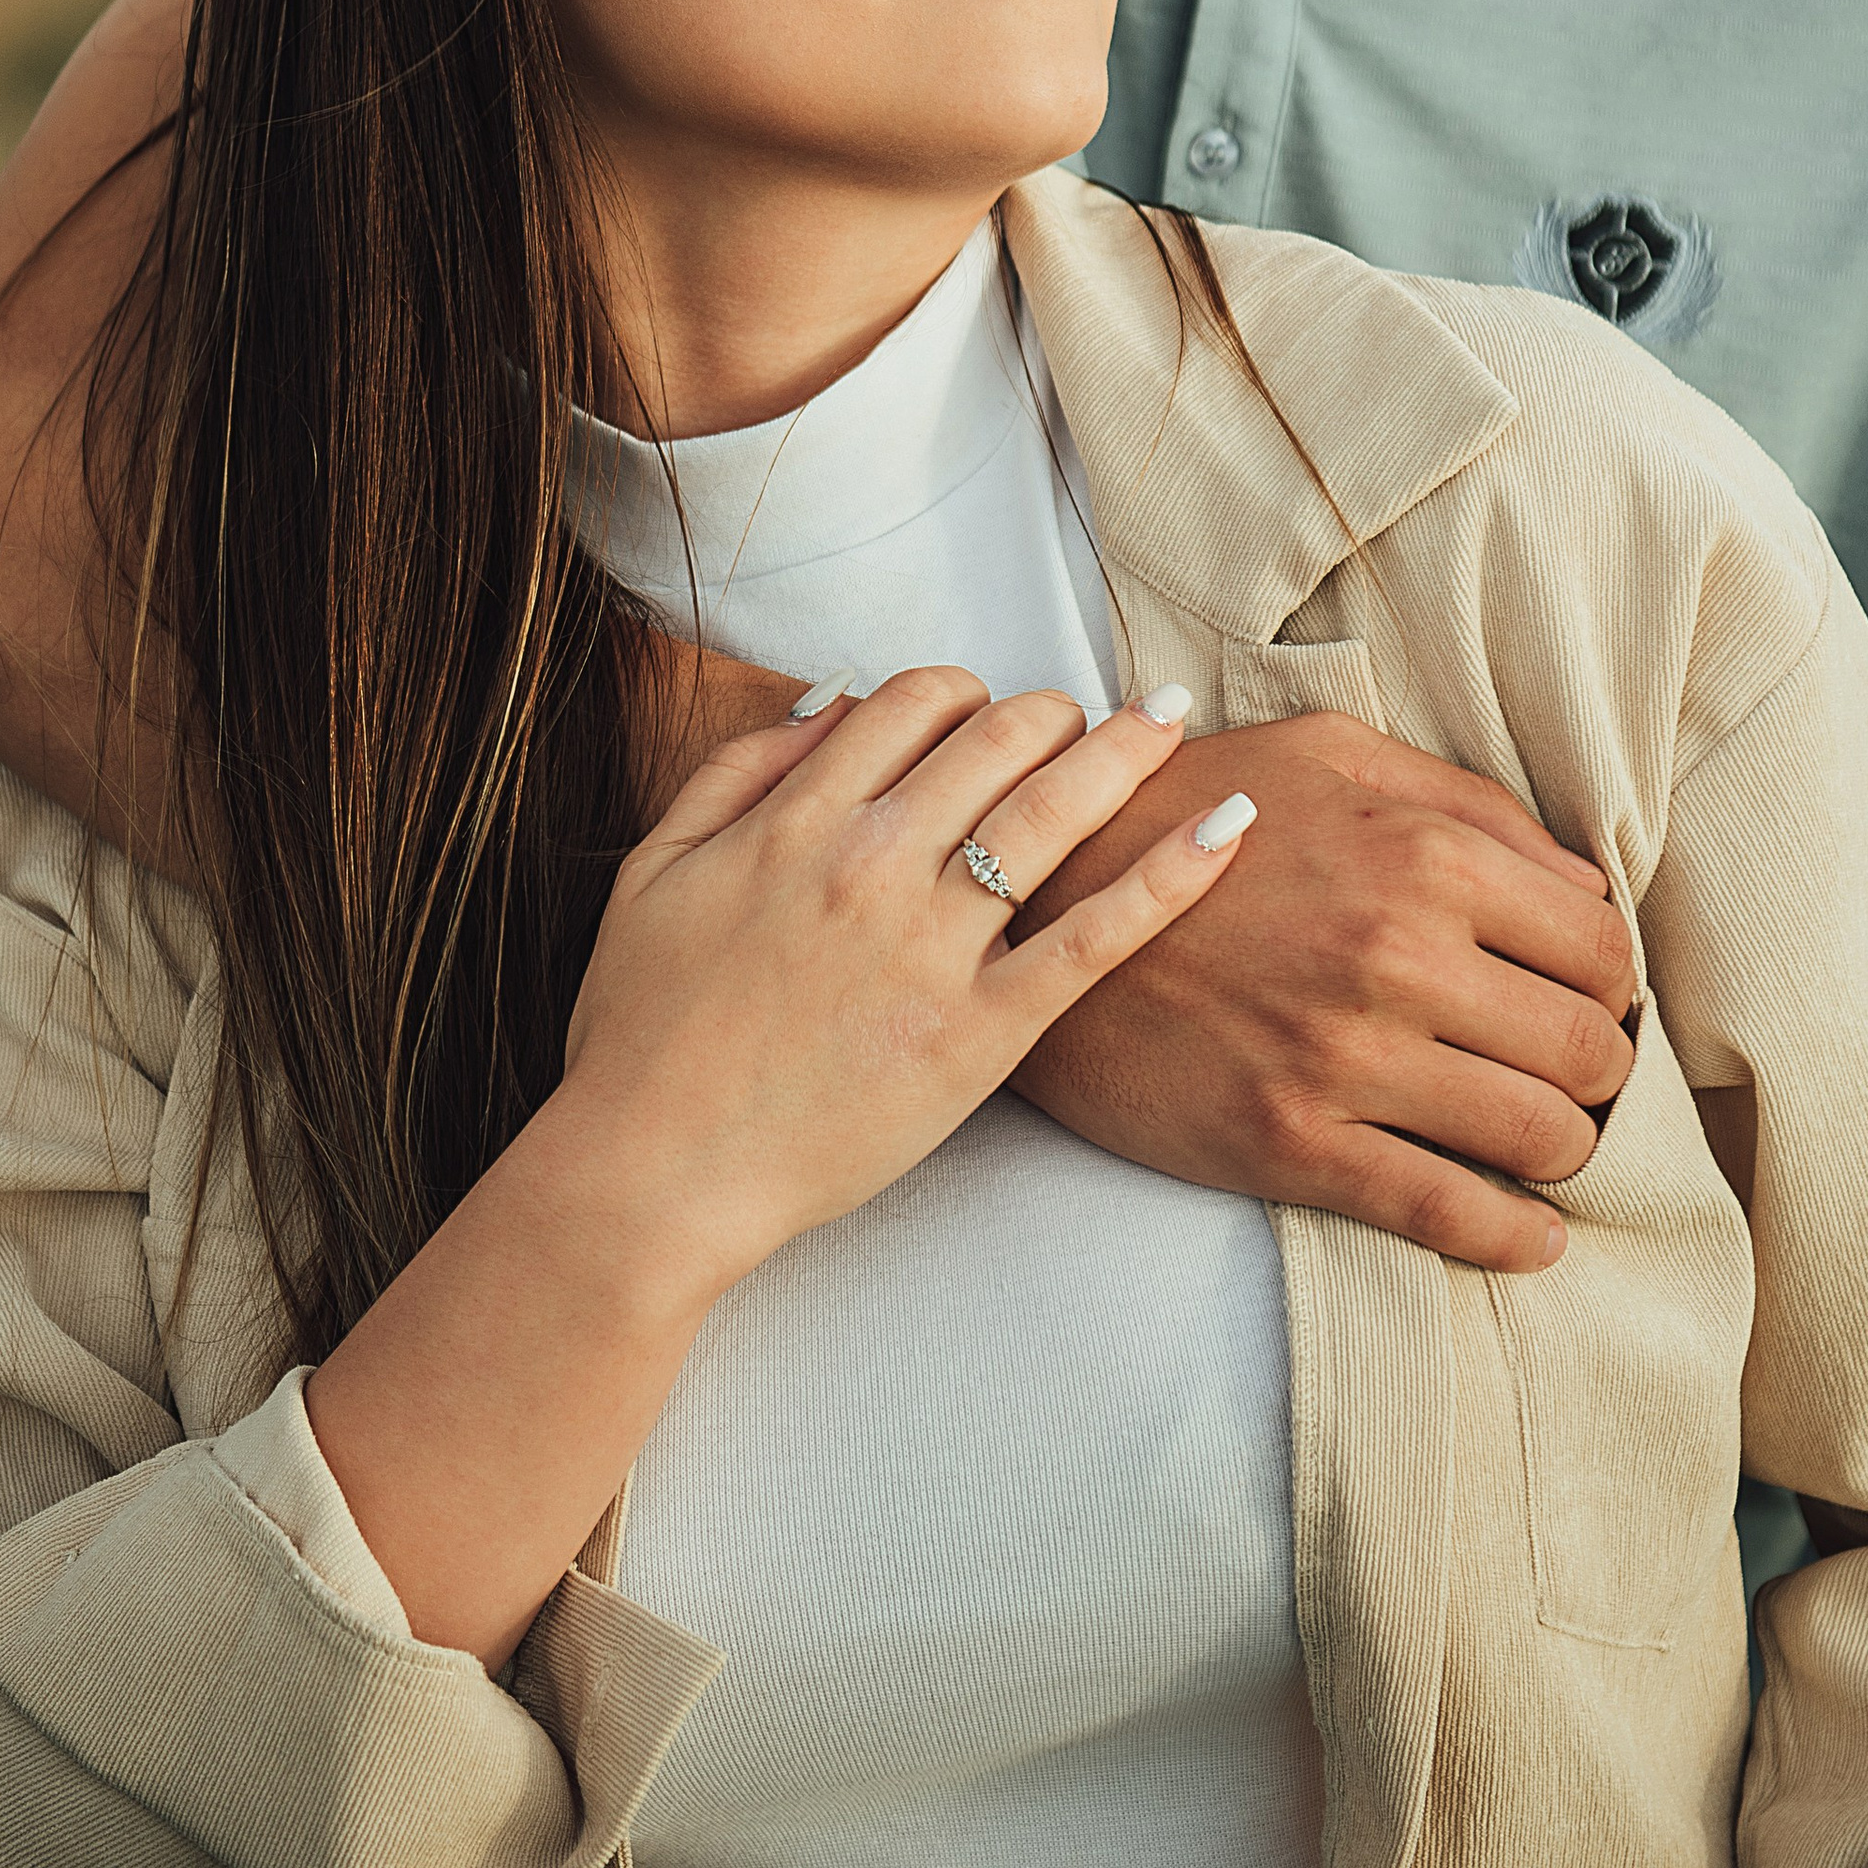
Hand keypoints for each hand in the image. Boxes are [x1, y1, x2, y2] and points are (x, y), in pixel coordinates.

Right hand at [561, 663, 1245, 1287]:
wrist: (650, 1175)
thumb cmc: (639, 1033)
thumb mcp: (654, 870)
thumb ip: (736, 772)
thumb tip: (829, 698)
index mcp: (798, 819)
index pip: (915, 700)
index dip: (967, 692)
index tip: (992, 716)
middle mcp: (872, 863)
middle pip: (1000, 736)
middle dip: (1056, 711)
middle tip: (1092, 719)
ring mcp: (930, 948)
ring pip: (1053, 811)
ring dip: (1125, 750)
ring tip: (1168, 720)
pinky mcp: (978, 1035)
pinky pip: (1092, 941)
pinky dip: (1169, 876)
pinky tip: (1228, 827)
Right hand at [1010, 713, 1636, 1270]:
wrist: (1036, 908)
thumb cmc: (1190, 816)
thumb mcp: (1327, 755)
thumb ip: (1464, 803)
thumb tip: (1580, 884)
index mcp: (1422, 853)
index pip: (1599, 947)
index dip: (1609, 983)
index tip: (1586, 1000)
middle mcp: (1398, 955)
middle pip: (1587, 1050)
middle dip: (1598, 1072)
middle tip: (1571, 1076)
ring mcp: (1345, 1058)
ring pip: (1539, 1138)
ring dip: (1563, 1150)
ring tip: (1541, 1139)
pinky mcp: (1290, 1144)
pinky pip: (1444, 1214)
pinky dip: (1512, 1238)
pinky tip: (1532, 1238)